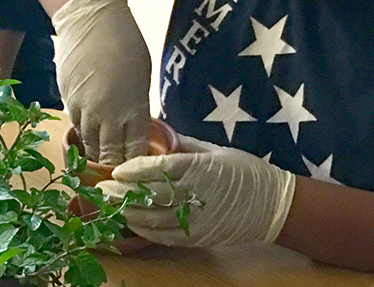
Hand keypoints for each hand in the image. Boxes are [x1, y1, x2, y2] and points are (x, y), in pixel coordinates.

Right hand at [52, 0, 151, 164]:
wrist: (90, 20)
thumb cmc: (125, 43)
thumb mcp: (141, 78)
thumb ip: (137, 106)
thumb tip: (133, 128)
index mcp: (132, 107)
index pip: (133, 150)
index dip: (134, 160)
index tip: (136, 164)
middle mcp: (107, 114)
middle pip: (109, 154)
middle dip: (114, 162)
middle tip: (119, 164)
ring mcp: (84, 109)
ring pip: (89, 145)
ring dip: (97, 151)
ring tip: (103, 153)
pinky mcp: (67, 101)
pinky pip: (77, 127)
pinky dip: (84, 134)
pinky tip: (91, 133)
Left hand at [98, 136, 295, 246]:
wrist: (273, 205)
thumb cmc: (244, 171)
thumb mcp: (215, 150)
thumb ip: (185, 146)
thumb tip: (158, 136)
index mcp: (198, 168)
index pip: (157, 169)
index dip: (133, 170)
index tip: (115, 170)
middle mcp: (194, 194)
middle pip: (149, 194)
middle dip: (122, 192)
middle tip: (100, 190)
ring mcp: (196, 218)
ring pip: (152, 218)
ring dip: (128, 212)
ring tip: (109, 206)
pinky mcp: (197, 236)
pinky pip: (164, 236)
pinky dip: (145, 230)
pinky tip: (131, 222)